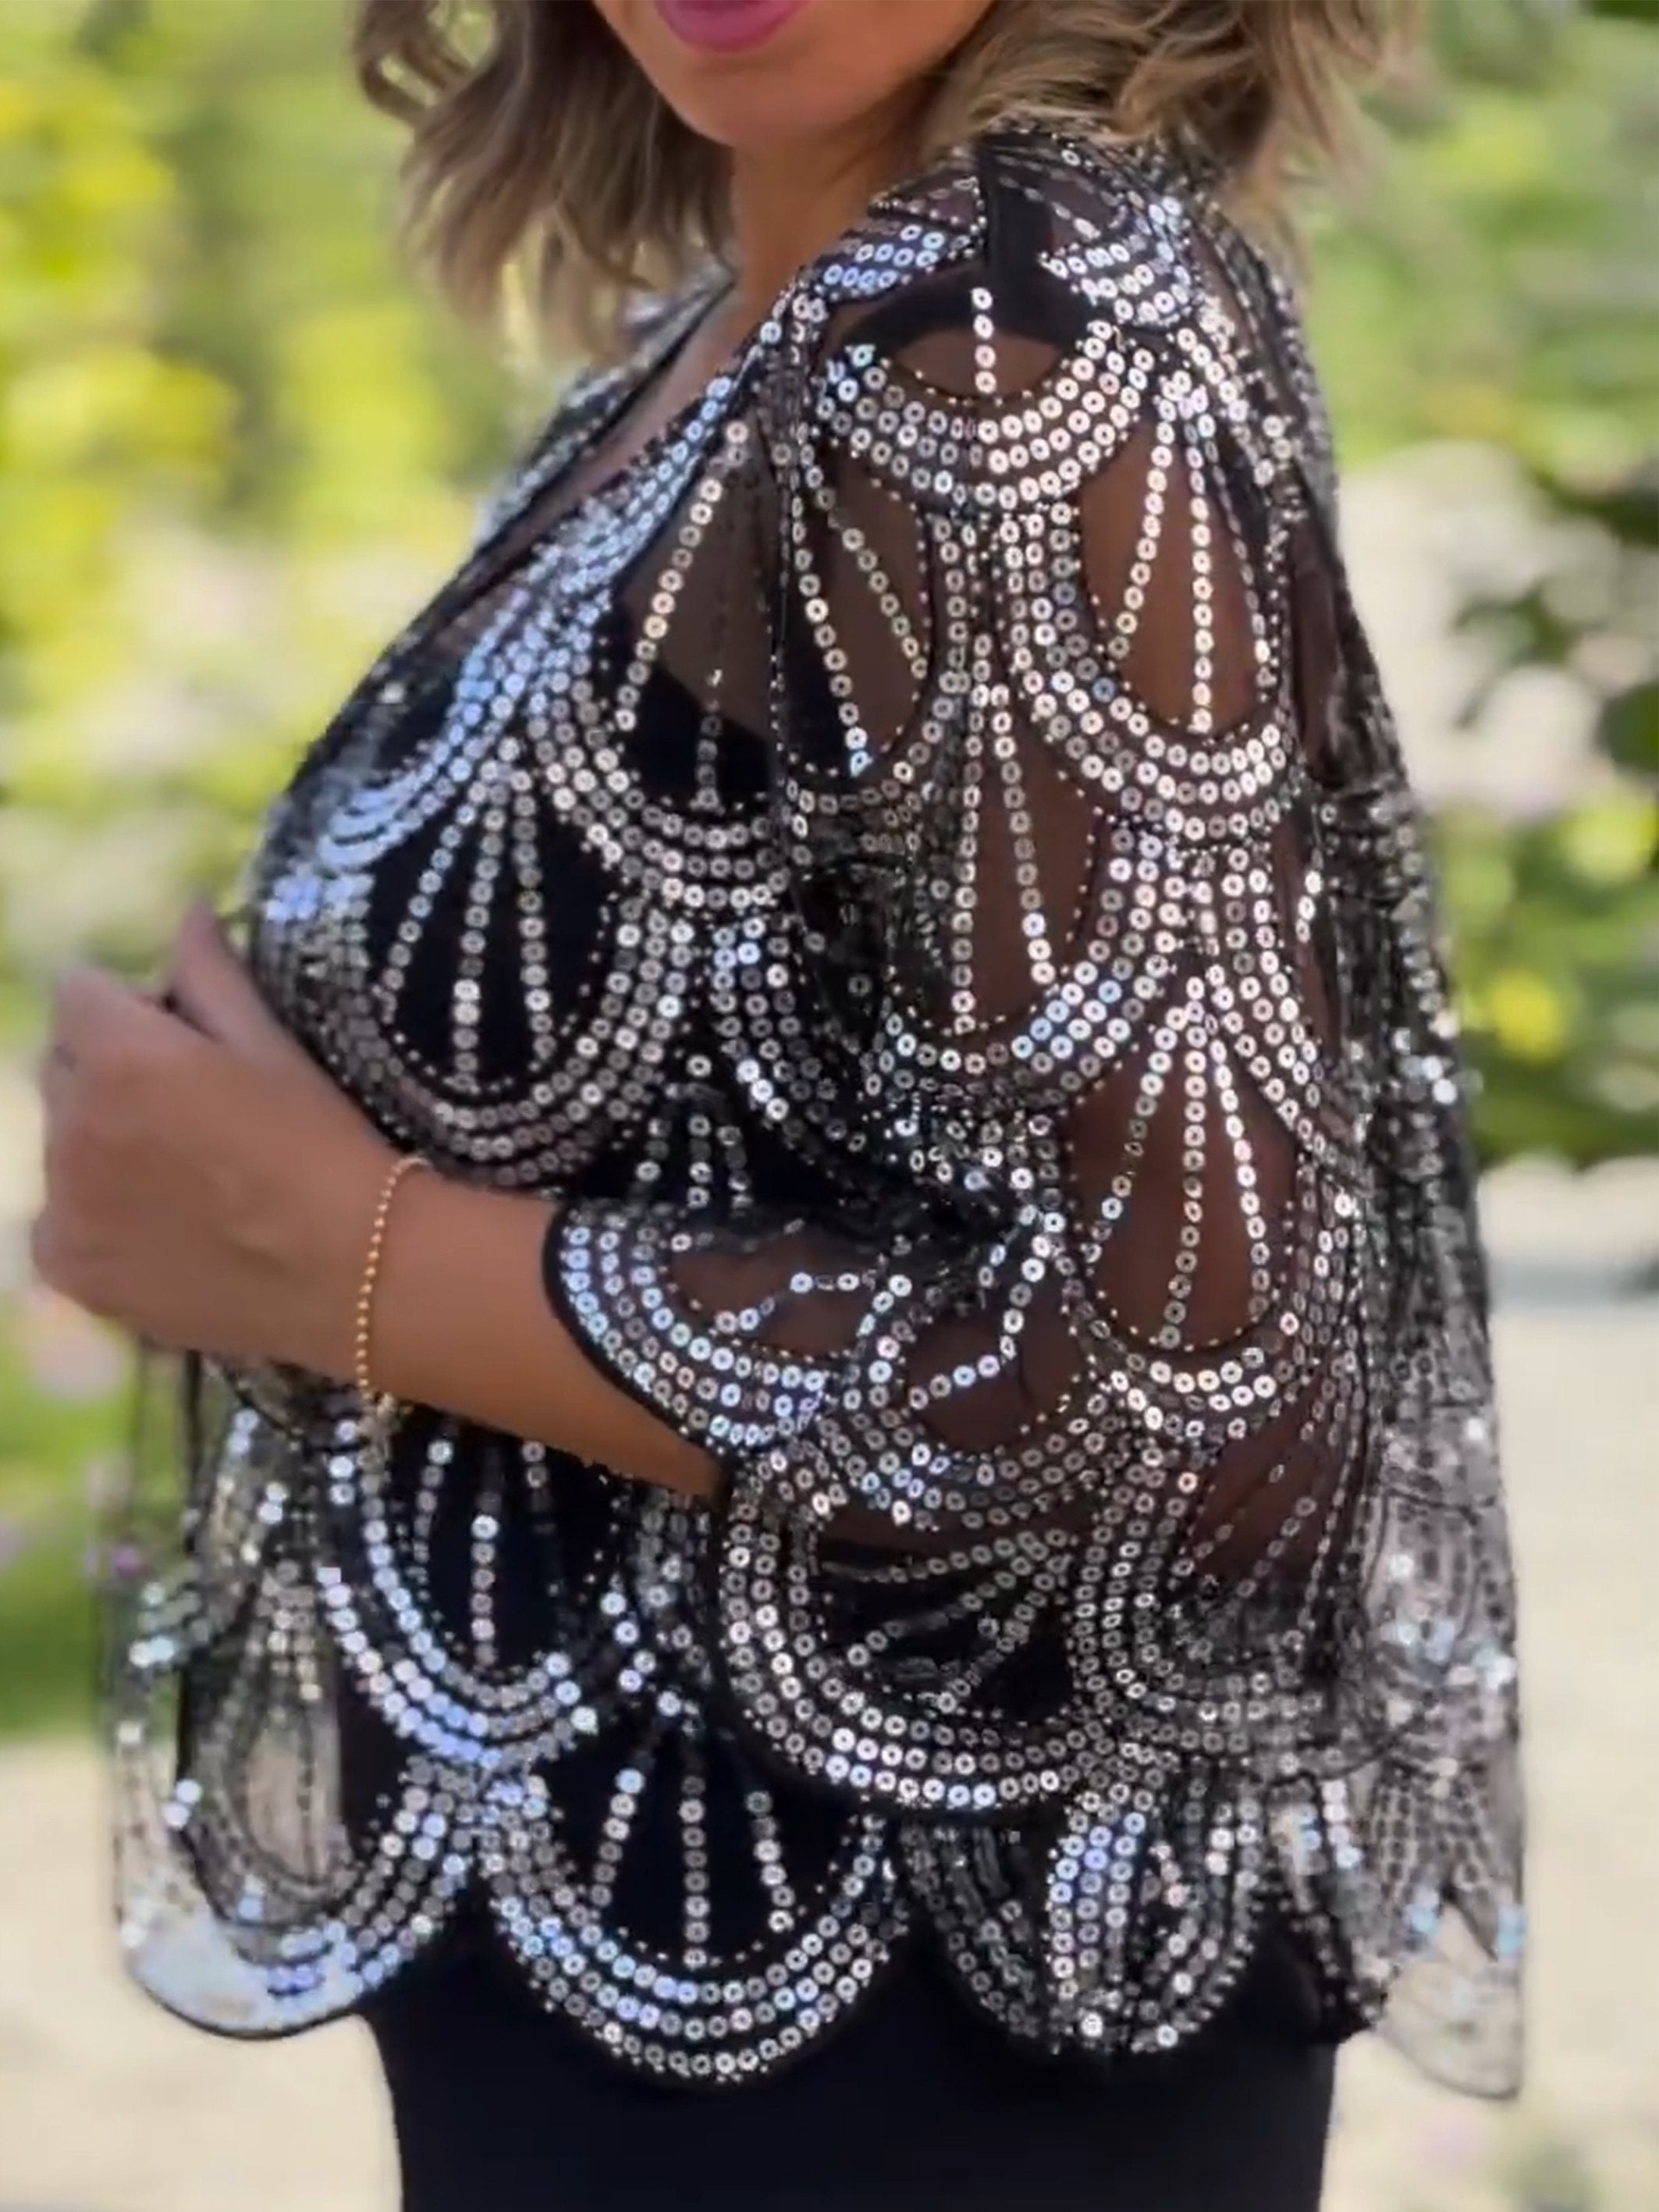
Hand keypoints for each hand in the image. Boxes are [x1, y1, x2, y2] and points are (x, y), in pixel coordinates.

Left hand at [33, 902, 394, 1377]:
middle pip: (60, 1065)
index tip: (186, 1044)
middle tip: (191, 1114)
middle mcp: (71, 1124)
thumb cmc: (323, 1145)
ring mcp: (62, 1202)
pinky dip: (95, 1219)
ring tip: (185, 1178)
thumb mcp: (273, 1046)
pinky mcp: (67, 1266)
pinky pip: (58, 1219)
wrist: (353, 1273)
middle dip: (107, 1072)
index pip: (76, 993)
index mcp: (119, 1056)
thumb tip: (186, 908)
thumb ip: (210, 972)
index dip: (132, 1008)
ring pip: (59, 1142)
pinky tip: (164, 1231)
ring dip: (100, 1143)